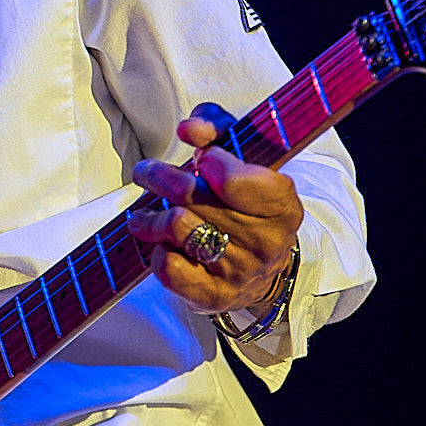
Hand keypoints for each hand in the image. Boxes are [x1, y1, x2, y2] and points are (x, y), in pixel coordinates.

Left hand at [127, 102, 303, 314]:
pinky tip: (161, 245)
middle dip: (160, 177)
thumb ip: (218, 131)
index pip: (233, 179)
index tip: (200, 159)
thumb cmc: (244, 203)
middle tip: (146, 172)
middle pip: (193, 197)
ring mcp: (242, 271)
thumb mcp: (242, 158)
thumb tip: (190, 128)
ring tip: (144, 214)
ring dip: (151, 216)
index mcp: (282, 204)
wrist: (260, 267)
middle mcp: (267, 241)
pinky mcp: (216, 296)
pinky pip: (169, 268)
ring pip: (176, 228)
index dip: (211, 162)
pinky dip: (156, 252)